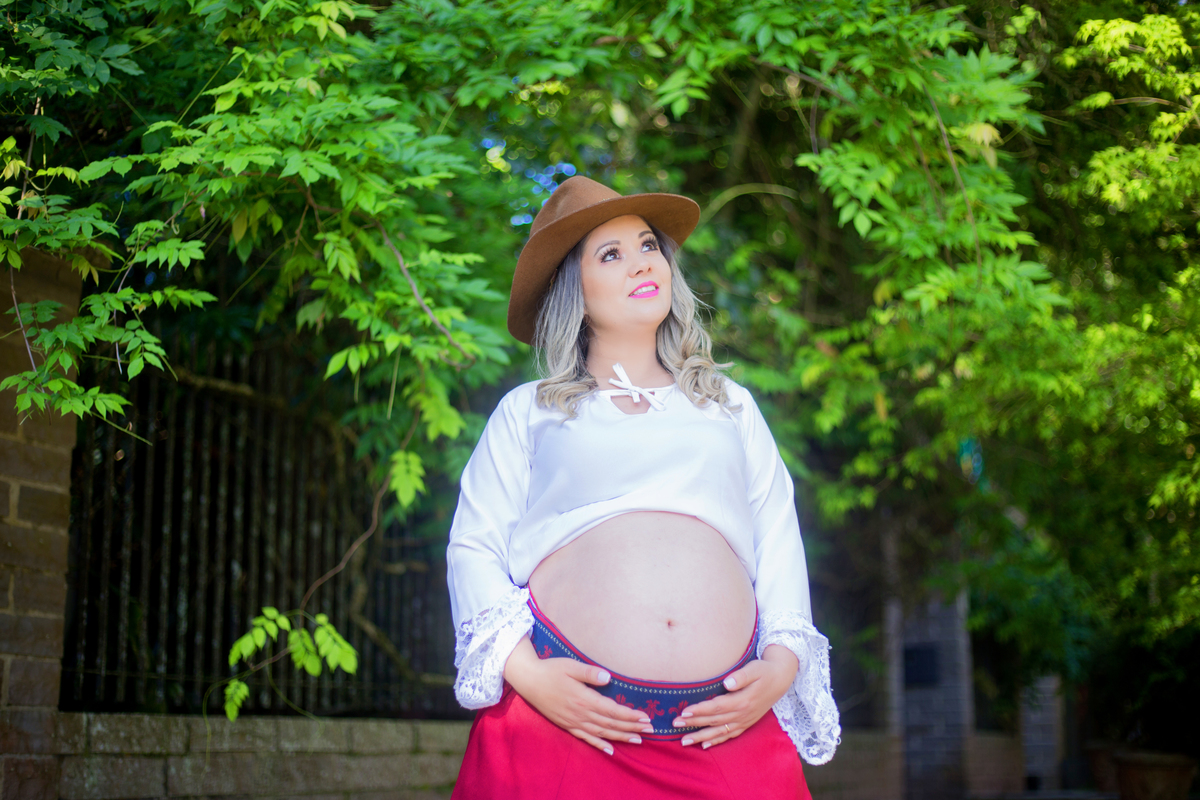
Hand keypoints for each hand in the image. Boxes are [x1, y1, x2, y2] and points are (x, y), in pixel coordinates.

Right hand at [504, 636, 650, 754]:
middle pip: (610, 723)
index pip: (612, 710)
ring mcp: (573, 721)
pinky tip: (610, 750)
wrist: (529, 680)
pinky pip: (586, 738)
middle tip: (650, 730)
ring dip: (620, 736)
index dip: (630, 715)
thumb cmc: (551, 669)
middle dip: (631, 727)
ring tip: (637, 739)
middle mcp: (580, 713)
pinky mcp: (567, 725)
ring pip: (601, 732)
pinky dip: (599, 744)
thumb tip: (608, 677)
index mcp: (583, 698)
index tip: (646, 717)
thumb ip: (589, 673)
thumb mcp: (570, 665)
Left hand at [670, 644, 798, 748]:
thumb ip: (741, 676)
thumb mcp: (755, 669)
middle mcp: (743, 714)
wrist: (780, 679)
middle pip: (714, 720)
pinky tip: (705, 745)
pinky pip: (730, 735)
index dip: (700, 710)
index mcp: (743, 700)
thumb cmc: (764, 671)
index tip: (684, 711)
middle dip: (694, 723)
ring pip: (719, 731)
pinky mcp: (746, 723)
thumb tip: (727, 683)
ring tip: (684, 741)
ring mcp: (744, 721)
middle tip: (675, 724)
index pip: (717, 707)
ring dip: (701, 736)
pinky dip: (717, 741)